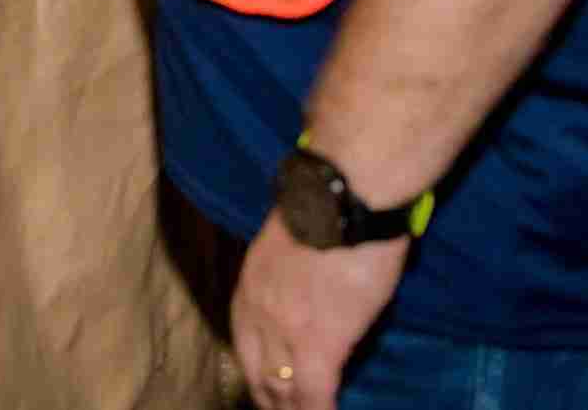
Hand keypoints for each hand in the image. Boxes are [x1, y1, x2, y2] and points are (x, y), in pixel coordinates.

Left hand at [230, 212, 409, 408]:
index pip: (245, 343)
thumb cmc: (328, 208)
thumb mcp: (291, 245)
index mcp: (251, 285)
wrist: (342, 197)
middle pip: (258, 371)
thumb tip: (308, 291)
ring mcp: (285, 329)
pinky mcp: (319, 342)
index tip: (265, 389)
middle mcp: (258, 310)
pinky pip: (314, 392)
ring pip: (283, 388)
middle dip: (270, 399)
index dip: (257, 372)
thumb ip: (289, 275)